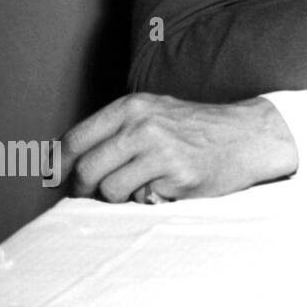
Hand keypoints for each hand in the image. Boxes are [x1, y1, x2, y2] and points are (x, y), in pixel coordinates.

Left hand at [62, 94, 298, 202]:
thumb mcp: (155, 113)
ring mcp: (160, 150)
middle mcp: (142, 125)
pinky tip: (165, 187)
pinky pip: (140, 200)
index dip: (60, 166)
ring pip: (109, 190)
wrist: (248, 135)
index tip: (59, 179)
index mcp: (132, 107)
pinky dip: (146, 200)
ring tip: (139, 188)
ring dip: (118, 198)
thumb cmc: (200, 129)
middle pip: (86, 169)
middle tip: (95, 196)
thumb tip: (66, 162)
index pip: (74, 139)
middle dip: (85, 190)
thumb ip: (116, 130)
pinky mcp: (177, 175)